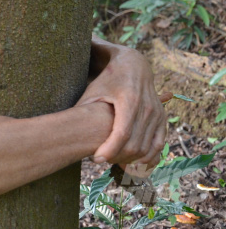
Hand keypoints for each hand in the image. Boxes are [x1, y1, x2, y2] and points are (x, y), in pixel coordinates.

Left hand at [76, 35, 171, 165]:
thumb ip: (84, 110)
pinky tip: (131, 163)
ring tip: (111, 161)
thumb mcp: (93, 91)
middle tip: (100, 159)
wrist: (134, 66)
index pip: (122, 134)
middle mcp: (146, 108)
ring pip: (146, 148)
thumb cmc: (108, 79)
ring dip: (130, 160)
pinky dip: (147, 157)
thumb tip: (66, 131)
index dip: (109, 150)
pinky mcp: (162, 119)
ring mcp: (157, 114)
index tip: (95, 159)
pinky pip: (159, 145)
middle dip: (117, 157)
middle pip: (134, 145)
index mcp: (128, 100)